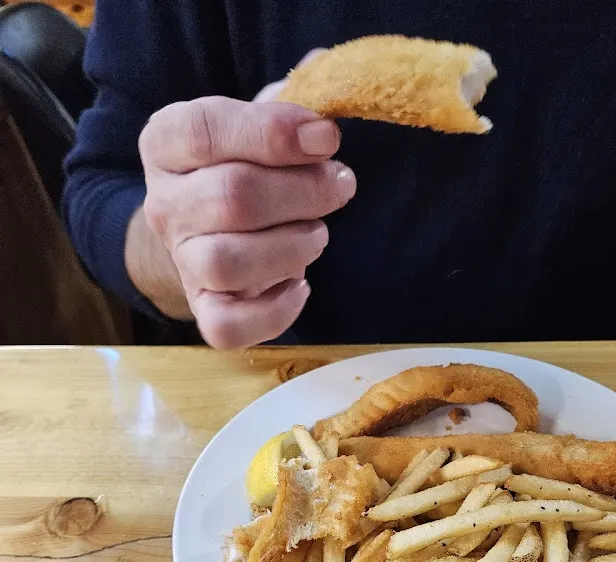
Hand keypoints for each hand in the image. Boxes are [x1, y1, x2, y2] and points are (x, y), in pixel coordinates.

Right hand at [138, 94, 354, 346]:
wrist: (202, 235)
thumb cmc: (239, 169)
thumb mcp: (253, 126)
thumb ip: (285, 102)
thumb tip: (325, 70)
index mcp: (166, 143)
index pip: (206, 131)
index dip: (273, 135)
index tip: (327, 138)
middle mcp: (164, 205)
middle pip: (230, 198)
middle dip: (303, 192)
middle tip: (340, 186)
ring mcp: (181, 262)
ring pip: (228, 263)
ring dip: (292, 248)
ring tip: (317, 235)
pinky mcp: (204, 311)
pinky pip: (228, 326)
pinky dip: (275, 311)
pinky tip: (300, 286)